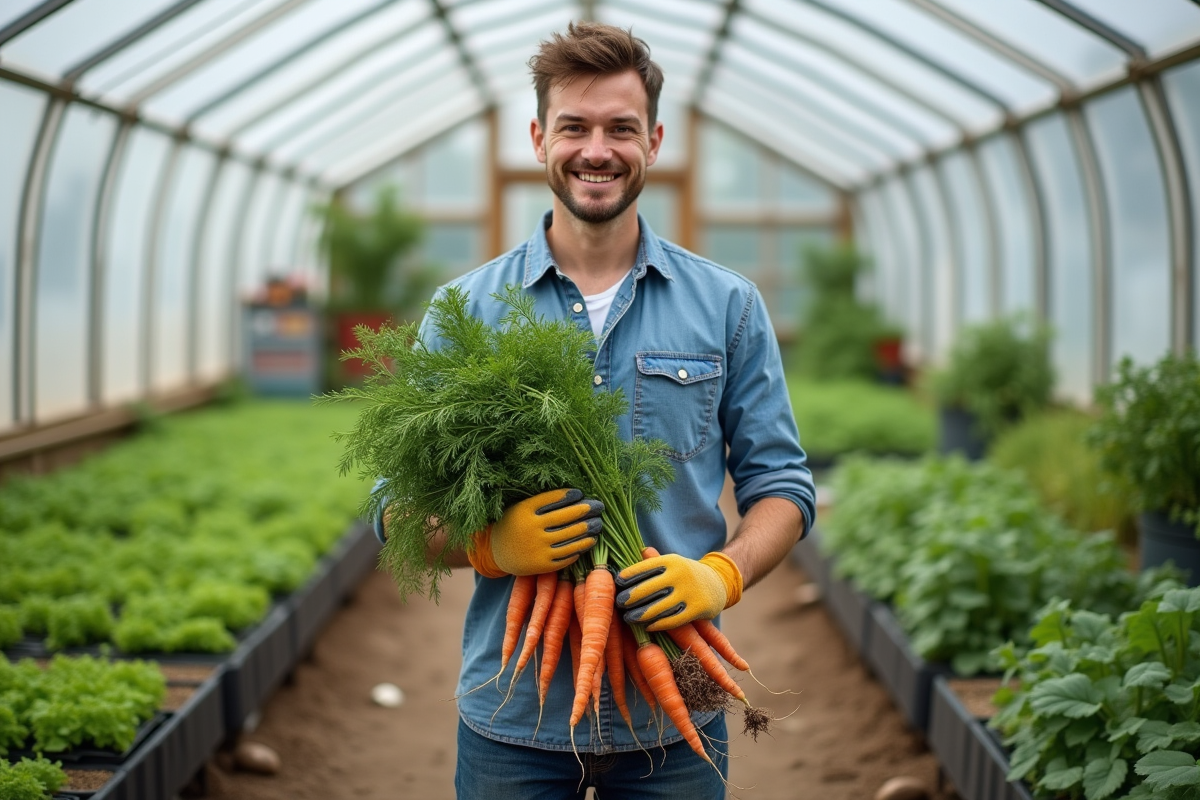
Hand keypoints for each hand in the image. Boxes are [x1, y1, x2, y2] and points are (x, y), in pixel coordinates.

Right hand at [468, 488, 601, 576]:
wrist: (496, 553)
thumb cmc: (514, 524)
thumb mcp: (520, 508)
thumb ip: (542, 502)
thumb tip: (575, 495)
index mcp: (524, 511)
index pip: (553, 499)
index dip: (570, 496)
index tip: (581, 493)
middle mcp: (531, 529)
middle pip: (566, 518)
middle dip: (586, 511)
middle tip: (599, 507)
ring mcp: (537, 549)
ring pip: (570, 538)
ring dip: (588, 531)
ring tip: (598, 524)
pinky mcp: (542, 565)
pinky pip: (566, 556)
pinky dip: (580, 548)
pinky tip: (588, 541)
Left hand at [615, 550, 742, 631]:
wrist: (720, 582)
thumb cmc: (687, 573)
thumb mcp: (673, 562)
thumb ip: (653, 560)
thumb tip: (633, 553)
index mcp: (671, 561)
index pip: (644, 568)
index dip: (628, 576)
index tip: (615, 583)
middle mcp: (680, 574)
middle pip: (648, 588)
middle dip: (630, 597)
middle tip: (618, 603)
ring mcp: (689, 592)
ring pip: (659, 607)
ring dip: (640, 614)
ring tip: (628, 618)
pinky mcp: (697, 609)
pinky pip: (673, 620)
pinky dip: (658, 624)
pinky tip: (647, 626)